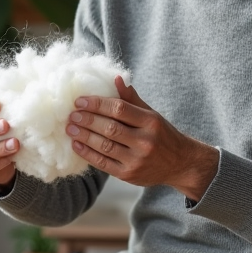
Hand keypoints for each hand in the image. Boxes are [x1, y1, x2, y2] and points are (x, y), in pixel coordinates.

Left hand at [67, 76, 218, 199]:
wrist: (181, 164)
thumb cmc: (163, 135)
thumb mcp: (152, 114)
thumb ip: (132, 99)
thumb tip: (116, 78)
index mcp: (151, 121)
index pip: (119, 109)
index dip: (97, 104)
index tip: (80, 101)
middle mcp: (145, 141)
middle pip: (110, 128)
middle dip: (87, 120)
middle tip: (71, 114)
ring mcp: (137, 160)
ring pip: (104, 146)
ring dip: (84, 136)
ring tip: (70, 128)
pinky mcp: (128, 175)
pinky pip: (103, 163)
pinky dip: (87, 153)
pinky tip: (76, 145)